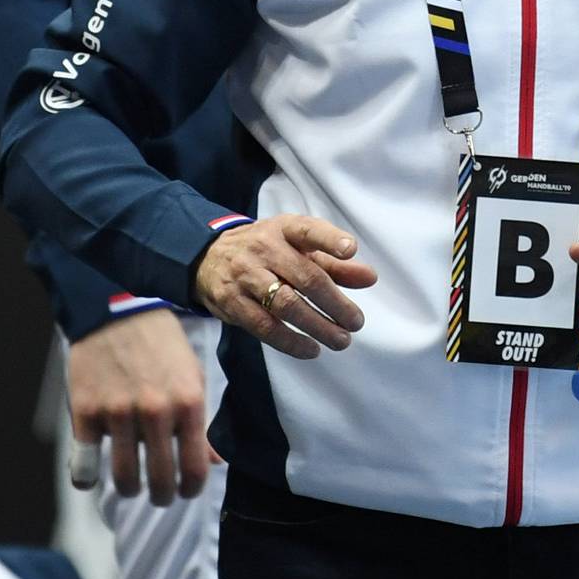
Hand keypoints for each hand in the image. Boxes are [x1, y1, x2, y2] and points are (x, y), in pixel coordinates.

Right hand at [67, 308, 213, 506]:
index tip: (185, 492)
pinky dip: (86, 479)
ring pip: (124, 478)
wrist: (118, 312)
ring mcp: (118, 412)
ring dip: (129, 489)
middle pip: (160, 481)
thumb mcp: (193, 377)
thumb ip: (202, 422)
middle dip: (161, 496)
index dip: (191, 489)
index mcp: (190, 402)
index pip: (195, 468)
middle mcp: (156, 410)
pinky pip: (83, 467)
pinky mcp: (85, 411)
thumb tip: (215, 463)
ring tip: (132, 485)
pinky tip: (93, 474)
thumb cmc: (163, 347)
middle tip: (159, 495)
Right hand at [194, 215, 376, 359]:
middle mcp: (264, 249)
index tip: (350, 249)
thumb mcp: (298, 247)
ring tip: (340, 339)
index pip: (308, 230)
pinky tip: (311, 349)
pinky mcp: (232, 303)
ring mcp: (246, 276)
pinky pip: (264, 326)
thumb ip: (335, 263)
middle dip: (335, 303)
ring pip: (286, 304)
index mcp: (284, 229)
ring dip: (317, 326)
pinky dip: (290, 341)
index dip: (330, 239)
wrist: (208, 257)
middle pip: (305, 277)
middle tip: (356, 322)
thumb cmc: (267, 251)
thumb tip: (370, 278)